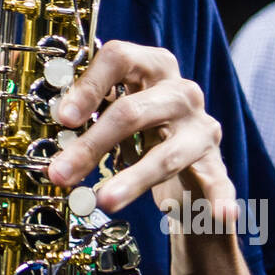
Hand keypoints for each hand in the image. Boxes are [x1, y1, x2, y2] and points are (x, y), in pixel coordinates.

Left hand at [45, 39, 235, 227]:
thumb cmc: (142, 127)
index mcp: (152, 67)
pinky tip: (221, 215)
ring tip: (104, 201)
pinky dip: (219, 199)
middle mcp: (180, 92)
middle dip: (92, 145)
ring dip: (133, 180)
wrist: (185, 156)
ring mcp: (201, 128)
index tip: (63, 117)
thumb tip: (52, 124)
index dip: (89, 86)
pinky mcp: (215, 163)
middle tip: (61, 173)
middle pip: (133, 111)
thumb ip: (88, 112)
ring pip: (166, 154)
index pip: (120, 58)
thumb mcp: (114, 110)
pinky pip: (218, 182)